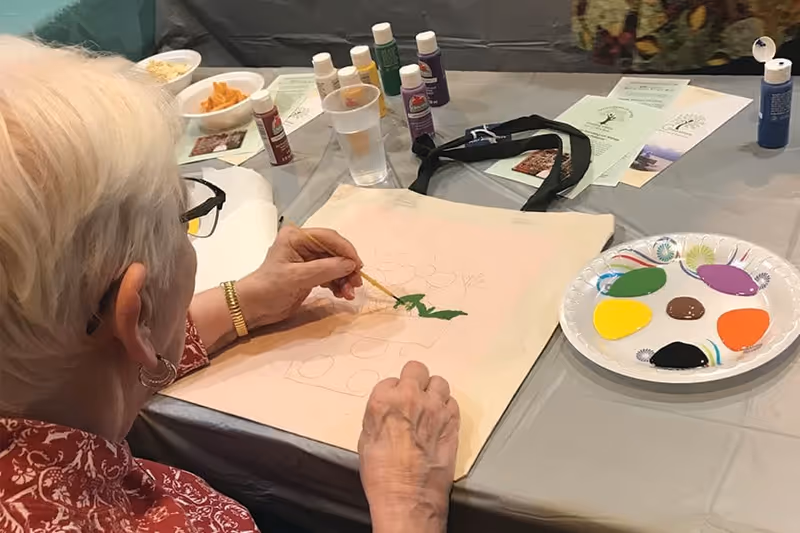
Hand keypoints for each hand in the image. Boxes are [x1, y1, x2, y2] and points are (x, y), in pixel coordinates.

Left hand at [236, 226, 362, 328]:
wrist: (253, 308)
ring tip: (348, 294)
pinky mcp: (309, 273)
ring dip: (344, 278)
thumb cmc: (270, 288)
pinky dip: (338, 284)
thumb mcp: (298, 278)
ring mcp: (307, 259)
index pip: (329, 237)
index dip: (346, 250)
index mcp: (296, 237)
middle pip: (334, 251)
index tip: (358, 266)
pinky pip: (330, 274)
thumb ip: (326, 269)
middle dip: (347, 267)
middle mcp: (303, 244)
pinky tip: (341, 294)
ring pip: (335, 264)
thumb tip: (351, 264)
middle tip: (356, 284)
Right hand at [359, 361, 459, 532]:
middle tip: (413, 396)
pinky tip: (439, 420)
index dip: (392, 393)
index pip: (390, 380)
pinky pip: (452, 402)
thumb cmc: (382, 475)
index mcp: (384, 401)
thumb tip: (386, 410)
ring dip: (433, 392)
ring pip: (439, 382)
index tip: (394, 404)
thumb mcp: (366, 440)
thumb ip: (378, 415)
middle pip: (417, 369)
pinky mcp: (452, 421)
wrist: (408, 497)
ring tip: (428, 407)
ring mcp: (435, 408)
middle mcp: (410, 398)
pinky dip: (446, 408)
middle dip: (414, 381)